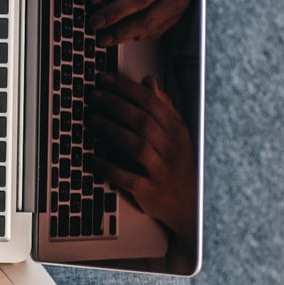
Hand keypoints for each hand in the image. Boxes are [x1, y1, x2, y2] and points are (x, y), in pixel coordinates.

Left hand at [86, 71, 196, 247]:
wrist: (191, 204)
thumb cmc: (179, 164)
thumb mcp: (177, 133)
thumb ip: (163, 106)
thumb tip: (149, 81)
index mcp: (176, 130)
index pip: (151, 103)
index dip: (126, 88)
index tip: (105, 79)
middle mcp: (170, 148)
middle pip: (142, 121)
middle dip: (114, 105)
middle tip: (93, 96)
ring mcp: (161, 170)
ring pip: (137, 146)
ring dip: (111, 130)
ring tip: (91, 119)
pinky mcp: (151, 191)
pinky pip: (129, 178)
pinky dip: (111, 168)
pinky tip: (95, 158)